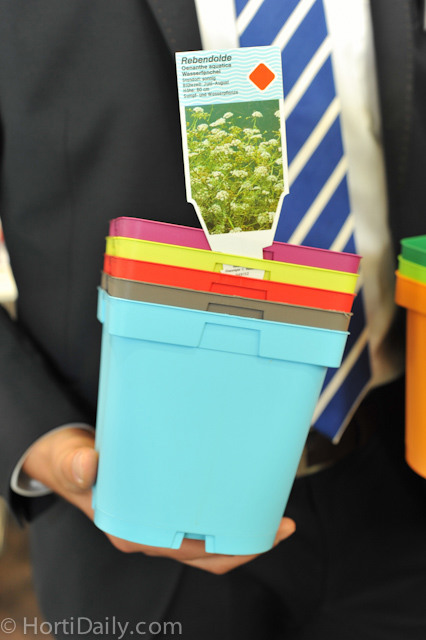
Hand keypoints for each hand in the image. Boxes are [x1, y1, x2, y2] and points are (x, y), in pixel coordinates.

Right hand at [23, 427, 295, 573]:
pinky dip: (224, 519)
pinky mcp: (162, 509)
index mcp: (130, 530)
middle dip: (244, 544)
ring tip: (274, 517)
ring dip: (240, 535)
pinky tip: (243, 499)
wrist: (64, 458)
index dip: (223, 547)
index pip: (184, 549)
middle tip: (281, 525)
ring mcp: (156, 525)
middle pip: (204, 552)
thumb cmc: (69, 461)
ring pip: (206, 543)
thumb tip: (90, 466)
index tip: (258, 534)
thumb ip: (75, 463)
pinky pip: (199, 523)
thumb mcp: (68, 458)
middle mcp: (147, 535)